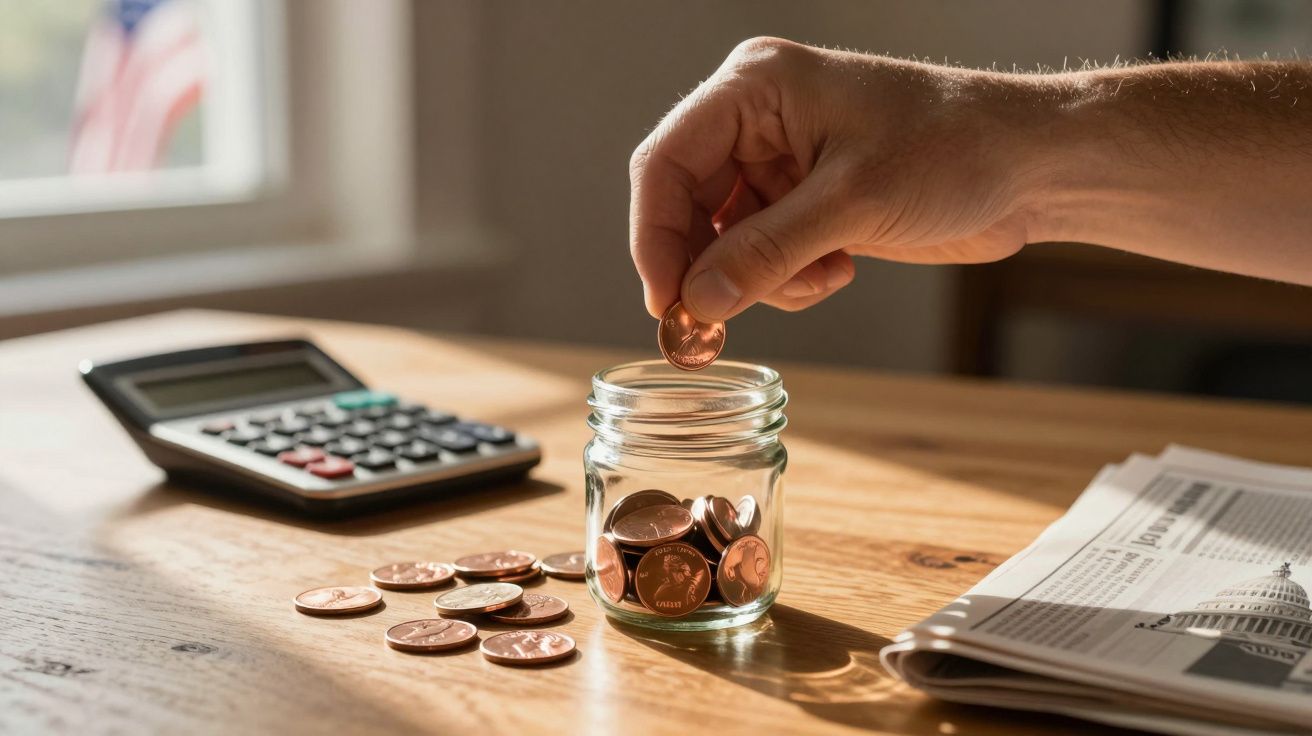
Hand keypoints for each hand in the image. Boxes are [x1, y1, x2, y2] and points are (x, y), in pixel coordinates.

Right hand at [628, 37, 1047, 321]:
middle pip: (687, 206)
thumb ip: (766, 252)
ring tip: (821, 276)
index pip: (667, 162)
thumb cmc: (955, 148)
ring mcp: (780, 164)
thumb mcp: (854, 202)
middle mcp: (757, 122)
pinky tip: (840, 268)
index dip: (655, 236)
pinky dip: (789, 279)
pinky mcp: (805, 202)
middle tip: (708, 326)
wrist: (1029, 166)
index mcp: (756, 88)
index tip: (664, 300)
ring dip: (760, 278)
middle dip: (706, 268)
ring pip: (723, 242)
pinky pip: (761, 257)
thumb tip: (694, 301)